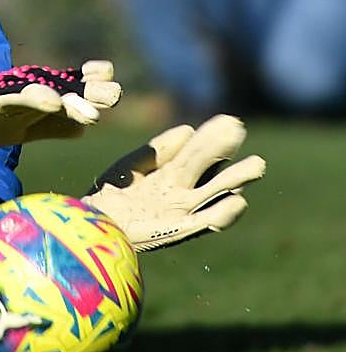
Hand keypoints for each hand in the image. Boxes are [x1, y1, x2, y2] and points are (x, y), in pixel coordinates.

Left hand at [82, 114, 265, 251]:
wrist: (94, 223)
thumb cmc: (111, 194)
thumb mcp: (132, 165)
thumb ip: (158, 150)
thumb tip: (189, 129)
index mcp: (172, 173)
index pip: (197, 151)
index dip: (211, 136)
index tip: (229, 120)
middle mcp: (182, 192)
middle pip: (209, 169)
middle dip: (223, 150)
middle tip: (240, 128)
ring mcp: (182, 212)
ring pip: (214, 193)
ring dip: (235, 180)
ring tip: (256, 164)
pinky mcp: (177, 231)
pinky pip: (205, 224)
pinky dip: (223, 214)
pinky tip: (238, 201)